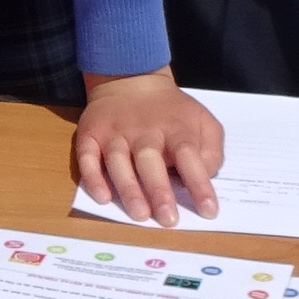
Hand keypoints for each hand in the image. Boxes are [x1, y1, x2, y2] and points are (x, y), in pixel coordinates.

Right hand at [73, 71, 225, 225]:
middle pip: (150, 159)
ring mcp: (114, 133)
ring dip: (128, 188)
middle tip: (168, 219)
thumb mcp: (202, 121)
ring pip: (118, 160)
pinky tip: (103, 197)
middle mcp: (144, 131)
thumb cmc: (171, 112)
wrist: (130, 79)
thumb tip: (204, 176)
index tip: (208, 211)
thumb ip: (211, 149)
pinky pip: (87, 157)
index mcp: (175, 128)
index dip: (199, 183)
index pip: (189, 155)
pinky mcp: (90, 135)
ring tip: (139, 214)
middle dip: (159, 190)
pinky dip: (93, 177)